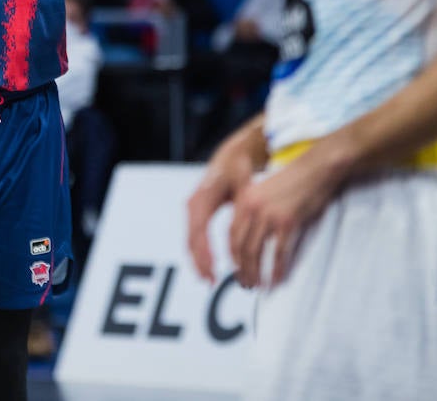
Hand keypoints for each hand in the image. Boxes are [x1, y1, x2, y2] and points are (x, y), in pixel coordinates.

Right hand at [186, 135, 259, 281]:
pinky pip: (195, 236)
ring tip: (210, 279)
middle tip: (211, 281)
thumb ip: (243, 208)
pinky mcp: (198, 212)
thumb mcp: (245, 187)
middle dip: (200, 262)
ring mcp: (193, 208)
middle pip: (191, 240)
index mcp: (203, 199)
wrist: (233, 155)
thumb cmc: (240, 169)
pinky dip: (201, 252)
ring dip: (199, 260)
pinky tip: (210, 265)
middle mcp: (194, 204)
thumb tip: (245, 229)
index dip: (205, 253)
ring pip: (191, 240)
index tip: (214, 270)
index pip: (199, 232)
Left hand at [227, 150, 340, 288]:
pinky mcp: (287, 222)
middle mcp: (252, 208)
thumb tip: (251, 236)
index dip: (233, 256)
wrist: (316, 168)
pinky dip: (277, 269)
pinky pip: (278, 252)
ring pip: (255, 252)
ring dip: (256, 273)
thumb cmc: (295, 180)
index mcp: (245, 200)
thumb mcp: (266, 192)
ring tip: (259, 285)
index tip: (237, 269)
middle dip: (242, 269)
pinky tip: (278, 278)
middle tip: (247, 283)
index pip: (232, 235)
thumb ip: (255, 210)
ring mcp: (269, 215)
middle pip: (241, 247)